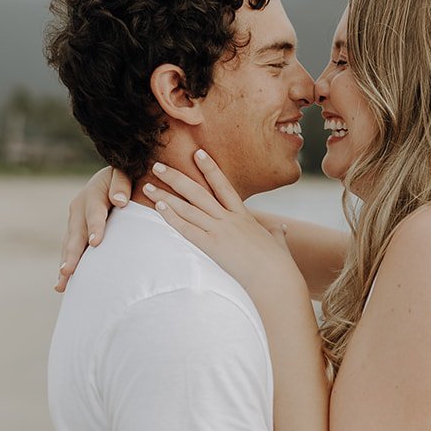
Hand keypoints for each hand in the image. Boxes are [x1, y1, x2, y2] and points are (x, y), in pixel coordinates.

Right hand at [54, 165, 130, 291]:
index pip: (95, 212)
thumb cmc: (124, 176)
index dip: (95, 227)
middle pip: (76, 234)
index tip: (96, 243)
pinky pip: (70, 250)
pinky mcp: (75, 232)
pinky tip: (63, 285)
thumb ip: (121, 183)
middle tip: (67, 271)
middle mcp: (79, 209)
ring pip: (69, 245)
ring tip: (61, 285)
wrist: (110, 178)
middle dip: (72, 254)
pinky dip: (67, 265)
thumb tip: (120, 201)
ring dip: (65, 264)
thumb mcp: (124, 173)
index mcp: (93, 194)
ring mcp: (74, 222)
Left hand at [142, 151, 296, 295]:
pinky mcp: (213, 246)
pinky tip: (159, 208)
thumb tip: (282, 229)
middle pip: (198, 192)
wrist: (276, 277)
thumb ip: (276, 233)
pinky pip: (187, 229)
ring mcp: (220, 231)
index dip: (210, 168)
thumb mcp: (277, 242)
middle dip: (177, 177)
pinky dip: (172, 217)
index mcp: (243, 215)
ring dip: (166, 195)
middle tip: (158, 165)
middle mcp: (229, 218)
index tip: (197, 153)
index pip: (224, 185)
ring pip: (188, 207)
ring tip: (148, 186)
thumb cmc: (279, 263)